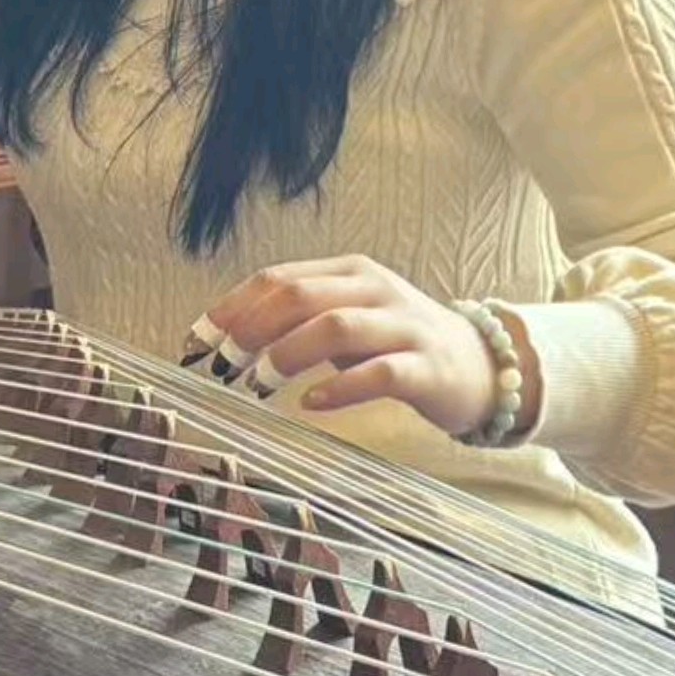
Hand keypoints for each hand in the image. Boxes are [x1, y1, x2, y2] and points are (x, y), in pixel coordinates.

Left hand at [206, 254, 504, 440]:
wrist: (479, 364)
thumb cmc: (397, 344)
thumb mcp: (346, 321)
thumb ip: (297, 322)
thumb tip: (227, 339)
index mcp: (348, 272)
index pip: (277, 278)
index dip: (231, 308)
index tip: (195, 342)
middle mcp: (374, 289)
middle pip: (301, 295)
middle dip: (251, 329)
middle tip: (220, 366)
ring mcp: (402, 325)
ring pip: (338, 324)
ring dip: (289, 353)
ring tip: (259, 384)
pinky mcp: (426, 366)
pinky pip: (381, 371)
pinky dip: (342, 386)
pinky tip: (313, 404)